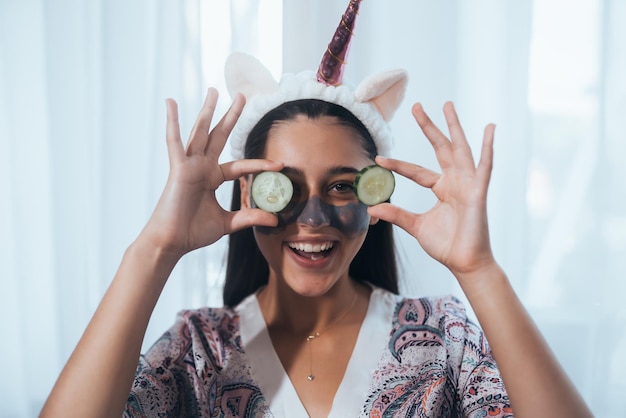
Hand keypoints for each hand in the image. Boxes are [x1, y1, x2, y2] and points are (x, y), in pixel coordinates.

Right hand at [139, 88, 282, 257]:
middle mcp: (202, 167)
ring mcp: (189, 165)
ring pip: (201, 132)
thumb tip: (275, 220)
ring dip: (207, 111)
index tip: (281, 165)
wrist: (173, 242)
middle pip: (220, 136)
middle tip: (243, 95)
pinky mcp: (178, 167)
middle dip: (231, 116)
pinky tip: (170, 102)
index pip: (241, 165)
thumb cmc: (194, 232)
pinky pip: (174, 141)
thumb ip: (249, 217)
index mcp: (213, 178)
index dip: (261, 164)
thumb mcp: (228, 223)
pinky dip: (172, 121)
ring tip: (214, 90)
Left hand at [368, 101, 495, 279]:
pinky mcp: (478, 192)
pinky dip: (488, 148)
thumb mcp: (416, 226)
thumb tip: (373, 208)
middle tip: (416, 106)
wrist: (464, 263)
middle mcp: (455, 182)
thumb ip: (397, 215)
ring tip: (447, 105)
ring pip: (460, 149)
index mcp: (442, 188)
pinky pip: (484, 167)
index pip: (416, 171)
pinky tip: (489, 129)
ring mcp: (468, 185)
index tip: (378, 159)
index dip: (397, 165)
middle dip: (429, 126)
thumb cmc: (446, 245)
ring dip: (454, 126)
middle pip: (440, 148)